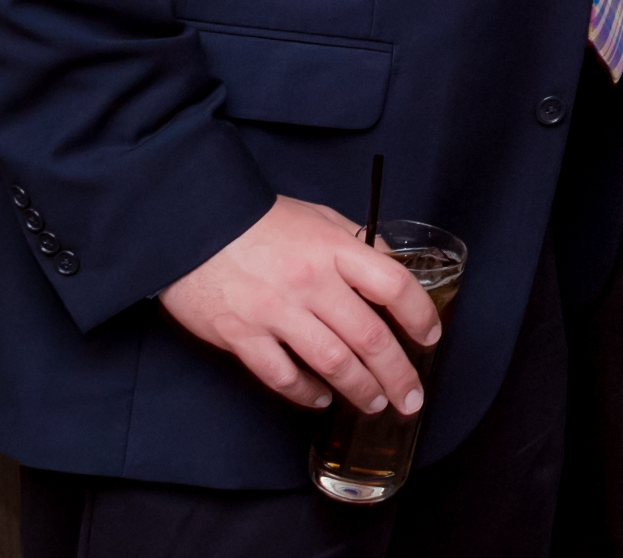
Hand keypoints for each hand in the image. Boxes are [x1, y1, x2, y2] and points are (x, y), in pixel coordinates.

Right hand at [158, 194, 441, 414]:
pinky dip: (306, 394)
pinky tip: (321, 399)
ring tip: (375, 404)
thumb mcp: (318, 217)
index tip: (430, 336)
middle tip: (412, 398)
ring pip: (332, 363)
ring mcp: (275, 313)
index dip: (419, 315)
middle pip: (369, 337)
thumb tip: (391, 265)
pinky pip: (282, 377)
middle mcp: (310, 283)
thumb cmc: (261, 222)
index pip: (394, 285)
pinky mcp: (241, 337)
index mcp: (334, 249)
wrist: (192, 225)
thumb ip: (356, 243)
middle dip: (398, 374)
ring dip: (360, 389)